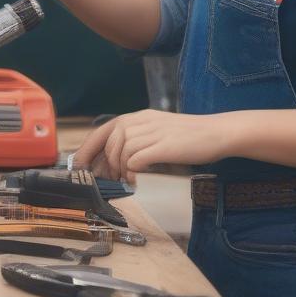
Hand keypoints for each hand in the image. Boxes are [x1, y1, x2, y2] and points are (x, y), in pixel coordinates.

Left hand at [73, 110, 235, 180]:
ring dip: (118, 169)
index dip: (87, 148)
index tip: (80, 165)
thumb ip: (137, 139)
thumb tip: (114, 160)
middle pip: (109, 141)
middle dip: (103, 163)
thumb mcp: (157, 130)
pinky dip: (130, 172)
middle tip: (107, 178)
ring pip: (120, 151)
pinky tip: (135, 179)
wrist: (216, 133)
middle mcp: (143, 121)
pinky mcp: (163, 147)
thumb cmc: (187, 136)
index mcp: (139, 117)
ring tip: (124, 179)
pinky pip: (136, 160)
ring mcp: (153, 133)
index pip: (103, 129)